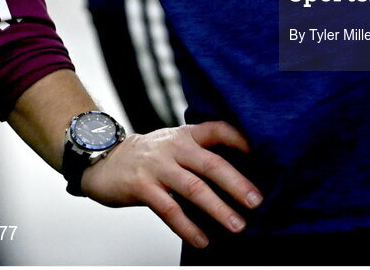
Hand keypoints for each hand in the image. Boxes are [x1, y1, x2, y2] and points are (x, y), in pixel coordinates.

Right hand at [81, 121, 262, 248]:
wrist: (105, 159)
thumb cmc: (149, 154)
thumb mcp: (175, 144)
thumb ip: (200, 152)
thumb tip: (237, 173)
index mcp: (187, 134)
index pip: (219, 130)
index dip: (242, 140)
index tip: (264, 155)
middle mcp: (175, 147)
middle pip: (212, 164)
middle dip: (237, 184)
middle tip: (257, 201)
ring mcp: (158, 167)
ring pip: (194, 189)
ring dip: (218, 209)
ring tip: (237, 225)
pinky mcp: (142, 187)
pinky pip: (169, 210)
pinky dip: (188, 227)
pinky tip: (202, 239)